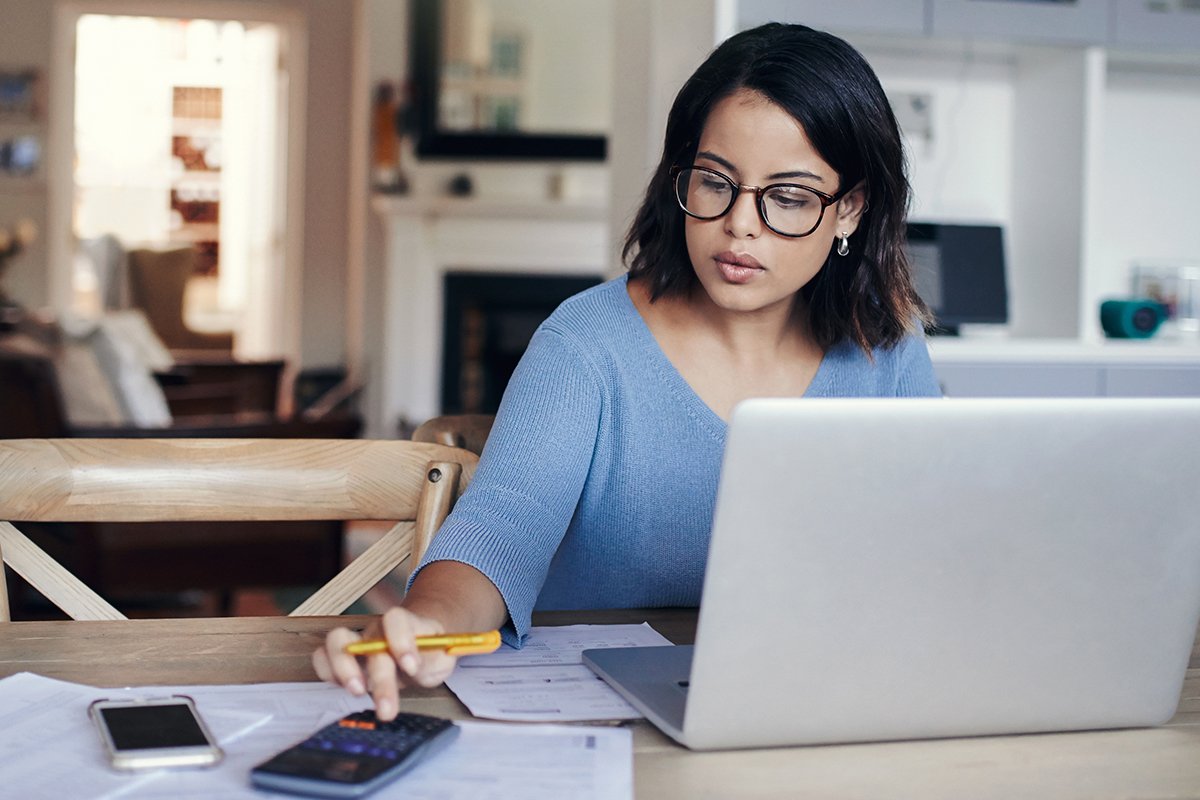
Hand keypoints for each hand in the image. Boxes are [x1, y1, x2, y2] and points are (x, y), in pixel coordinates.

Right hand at [312, 607, 459, 720]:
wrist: (420, 649)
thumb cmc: (430, 653)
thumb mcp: (443, 657)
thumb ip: (433, 660)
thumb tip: (414, 668)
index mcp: (406, 624)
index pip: (396, 619)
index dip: (401, 641)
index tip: (411, 666)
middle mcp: (378, 630)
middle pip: (369, 642)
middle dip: (378, 677)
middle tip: (386, 707)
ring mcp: (358, 641)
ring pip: (336, 640)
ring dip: (343, 668)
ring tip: (358, 692)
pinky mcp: (342, 658)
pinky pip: (322, 657)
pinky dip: (327, 673)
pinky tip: (344, 689)